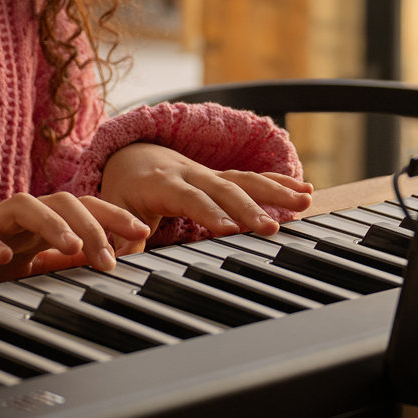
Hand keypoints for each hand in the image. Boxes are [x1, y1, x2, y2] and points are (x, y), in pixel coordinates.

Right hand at [0, 193, 149, 287]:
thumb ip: (54, 264)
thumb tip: (97, 274)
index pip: (83, 208)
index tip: (145, 234)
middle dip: (95, 224)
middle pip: (64, 202)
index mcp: (36, 221)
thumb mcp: (20, 263)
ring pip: (27, 210)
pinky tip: (4, 259)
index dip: (114, 216)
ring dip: (54, 226)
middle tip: (114, 257)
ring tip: (73, 249)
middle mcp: (18, 216)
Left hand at [98, 142, 312, 244]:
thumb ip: (117, 237)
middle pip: (223, 189)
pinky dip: (279, 182)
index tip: (229, 230)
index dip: (209, 213)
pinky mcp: (222, 178)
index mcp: (161, 183)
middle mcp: (190, 174)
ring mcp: (209, 174)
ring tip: (305, 201)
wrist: (130, 155)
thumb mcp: (112, 211)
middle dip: (248, 208)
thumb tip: (113, 262)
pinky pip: (252, 178)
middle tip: (271, 229)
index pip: (189, 199)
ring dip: (275, 190)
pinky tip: (305, 191)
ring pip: (244, 179)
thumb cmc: (122, 189)